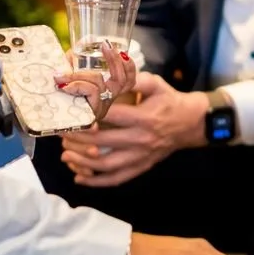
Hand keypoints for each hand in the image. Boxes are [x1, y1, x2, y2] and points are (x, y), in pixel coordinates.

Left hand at [55, 46, 137, 124]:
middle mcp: (106, 101)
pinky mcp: (90, 115)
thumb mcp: (69, 73)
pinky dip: (77, 84)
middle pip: (123, 81)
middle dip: (115, 60)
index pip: (128, 81)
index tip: (121, 50)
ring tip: (60, 75)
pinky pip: (91, 92)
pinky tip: (63, 85)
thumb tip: (85, 41)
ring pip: (100, 83)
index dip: (129, 66)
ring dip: (80, 74)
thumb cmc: (55, 96)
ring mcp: (99, 109)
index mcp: (105, 92)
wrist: (42, 118)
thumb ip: (76, 60)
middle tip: (105, 45)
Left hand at [63, 72, 206, 188]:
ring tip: (66, 155)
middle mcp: (141, 139)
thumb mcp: (156, 84)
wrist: (192, 124)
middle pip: (104, 142)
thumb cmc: (169, 102)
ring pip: (107, 164)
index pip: (111, 116)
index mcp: (143, 117)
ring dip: (83, 162)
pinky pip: (118, 178)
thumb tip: (109, 72)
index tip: (71, 111)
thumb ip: (134, 79)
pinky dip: (97, 182)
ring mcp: (141, 156)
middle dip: (79, 138)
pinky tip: (80, 178)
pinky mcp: (142, 166)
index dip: (90, 113)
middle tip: (61, 133)